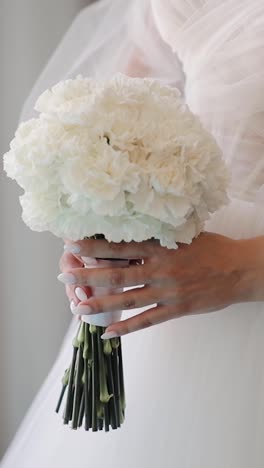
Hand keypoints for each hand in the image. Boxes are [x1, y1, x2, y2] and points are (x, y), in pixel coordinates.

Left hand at [58, 233, 261, 336]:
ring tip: (78, 308)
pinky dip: (127, 327)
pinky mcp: (177, 309)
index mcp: (161, 246)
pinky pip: (148, 320)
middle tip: (65, 275)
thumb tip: (133, 232)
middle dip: (88, 275)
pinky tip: (109, 333)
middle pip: (117, 273)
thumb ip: (159, 237)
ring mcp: (168, 291)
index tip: (73, 245)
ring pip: (127, 299)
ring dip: (100, 304)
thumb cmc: (212, 248)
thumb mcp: (184, 234)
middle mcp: (160, 269)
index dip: (94, 246)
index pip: (120, 246)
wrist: (240, 269)